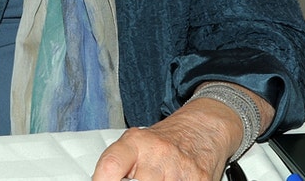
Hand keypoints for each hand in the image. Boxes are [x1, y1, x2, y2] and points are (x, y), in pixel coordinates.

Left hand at [91, 97, 242, 180]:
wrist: (202, 128)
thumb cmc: (165, 141)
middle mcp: (158, 153)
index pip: (111, 166)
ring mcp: (180, 168)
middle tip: (135, 180)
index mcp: (135, 142)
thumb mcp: (136, 144)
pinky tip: (174, 180)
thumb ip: (119, 165)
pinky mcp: (201, 180)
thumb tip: (101, 180)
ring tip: (158, 178)